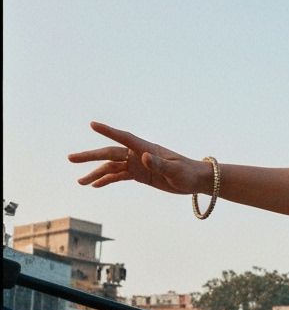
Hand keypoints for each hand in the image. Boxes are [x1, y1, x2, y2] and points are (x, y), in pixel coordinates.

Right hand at [68, 122, 207, 194]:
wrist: (197, 180)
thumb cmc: (189, 173)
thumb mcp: (175, 171)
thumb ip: (159, 164)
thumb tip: (144, 157)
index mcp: (146, 149)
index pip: (124, 137)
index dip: (109, 131)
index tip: (92, 124)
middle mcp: (138, 154)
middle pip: (110, 153)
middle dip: (90, 156)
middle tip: (70, 158)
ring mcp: (137, 164)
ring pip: (111, 167)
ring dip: (95, 173)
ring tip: (79, 182)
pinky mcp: (140, 174)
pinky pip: (118, 176)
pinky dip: (106, 180)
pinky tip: (94, 185)